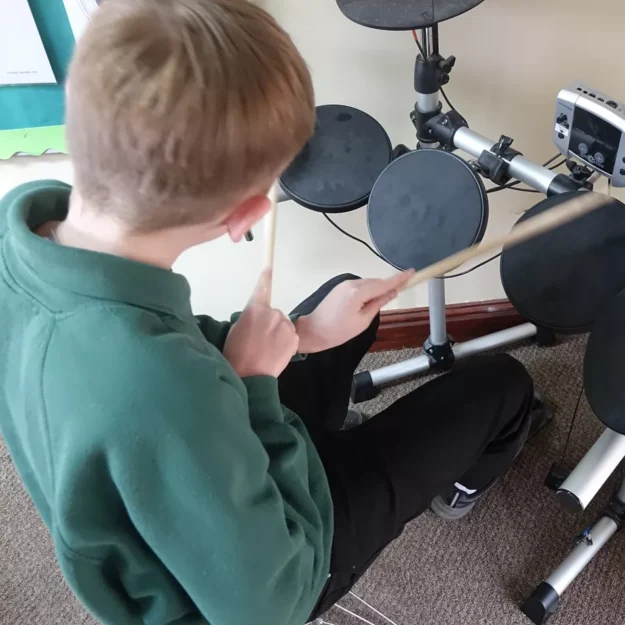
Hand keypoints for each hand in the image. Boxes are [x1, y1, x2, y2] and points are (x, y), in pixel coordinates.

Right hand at [223, 270, 298, 377]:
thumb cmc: (237, 354)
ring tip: (266, 349)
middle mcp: (273, 313)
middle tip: (258, 340)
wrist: (250, 375)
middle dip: (267, 322)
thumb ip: (249, 318)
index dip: (265, 276)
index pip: (262, 287)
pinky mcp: (294, 338)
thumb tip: (256, 317)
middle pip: (272, 313)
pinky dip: (284, 342)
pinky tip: (275, 353)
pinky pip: (289, 336)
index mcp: (255, 308)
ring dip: (277, 333)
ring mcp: (285, 326)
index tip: (268, 266)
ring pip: (282, 325)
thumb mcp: (235, 330)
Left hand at [295, 271, 414, 353]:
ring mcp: (344, 284)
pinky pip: (360, 286)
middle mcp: (351, 284)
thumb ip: (378, 303)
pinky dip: (368, 290)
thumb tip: (391, 293)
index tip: (412, 272)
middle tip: (402, 290)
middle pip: (376, 282)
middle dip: (389, 285)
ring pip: (368, 283)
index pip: (383, 283)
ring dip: (378, 289)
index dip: (399, 278)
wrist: (313, 331)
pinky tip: (370, 300)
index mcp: (357, 292)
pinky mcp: (340, 287)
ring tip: (383, 301)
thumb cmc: (337, 331)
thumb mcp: (363, 321)